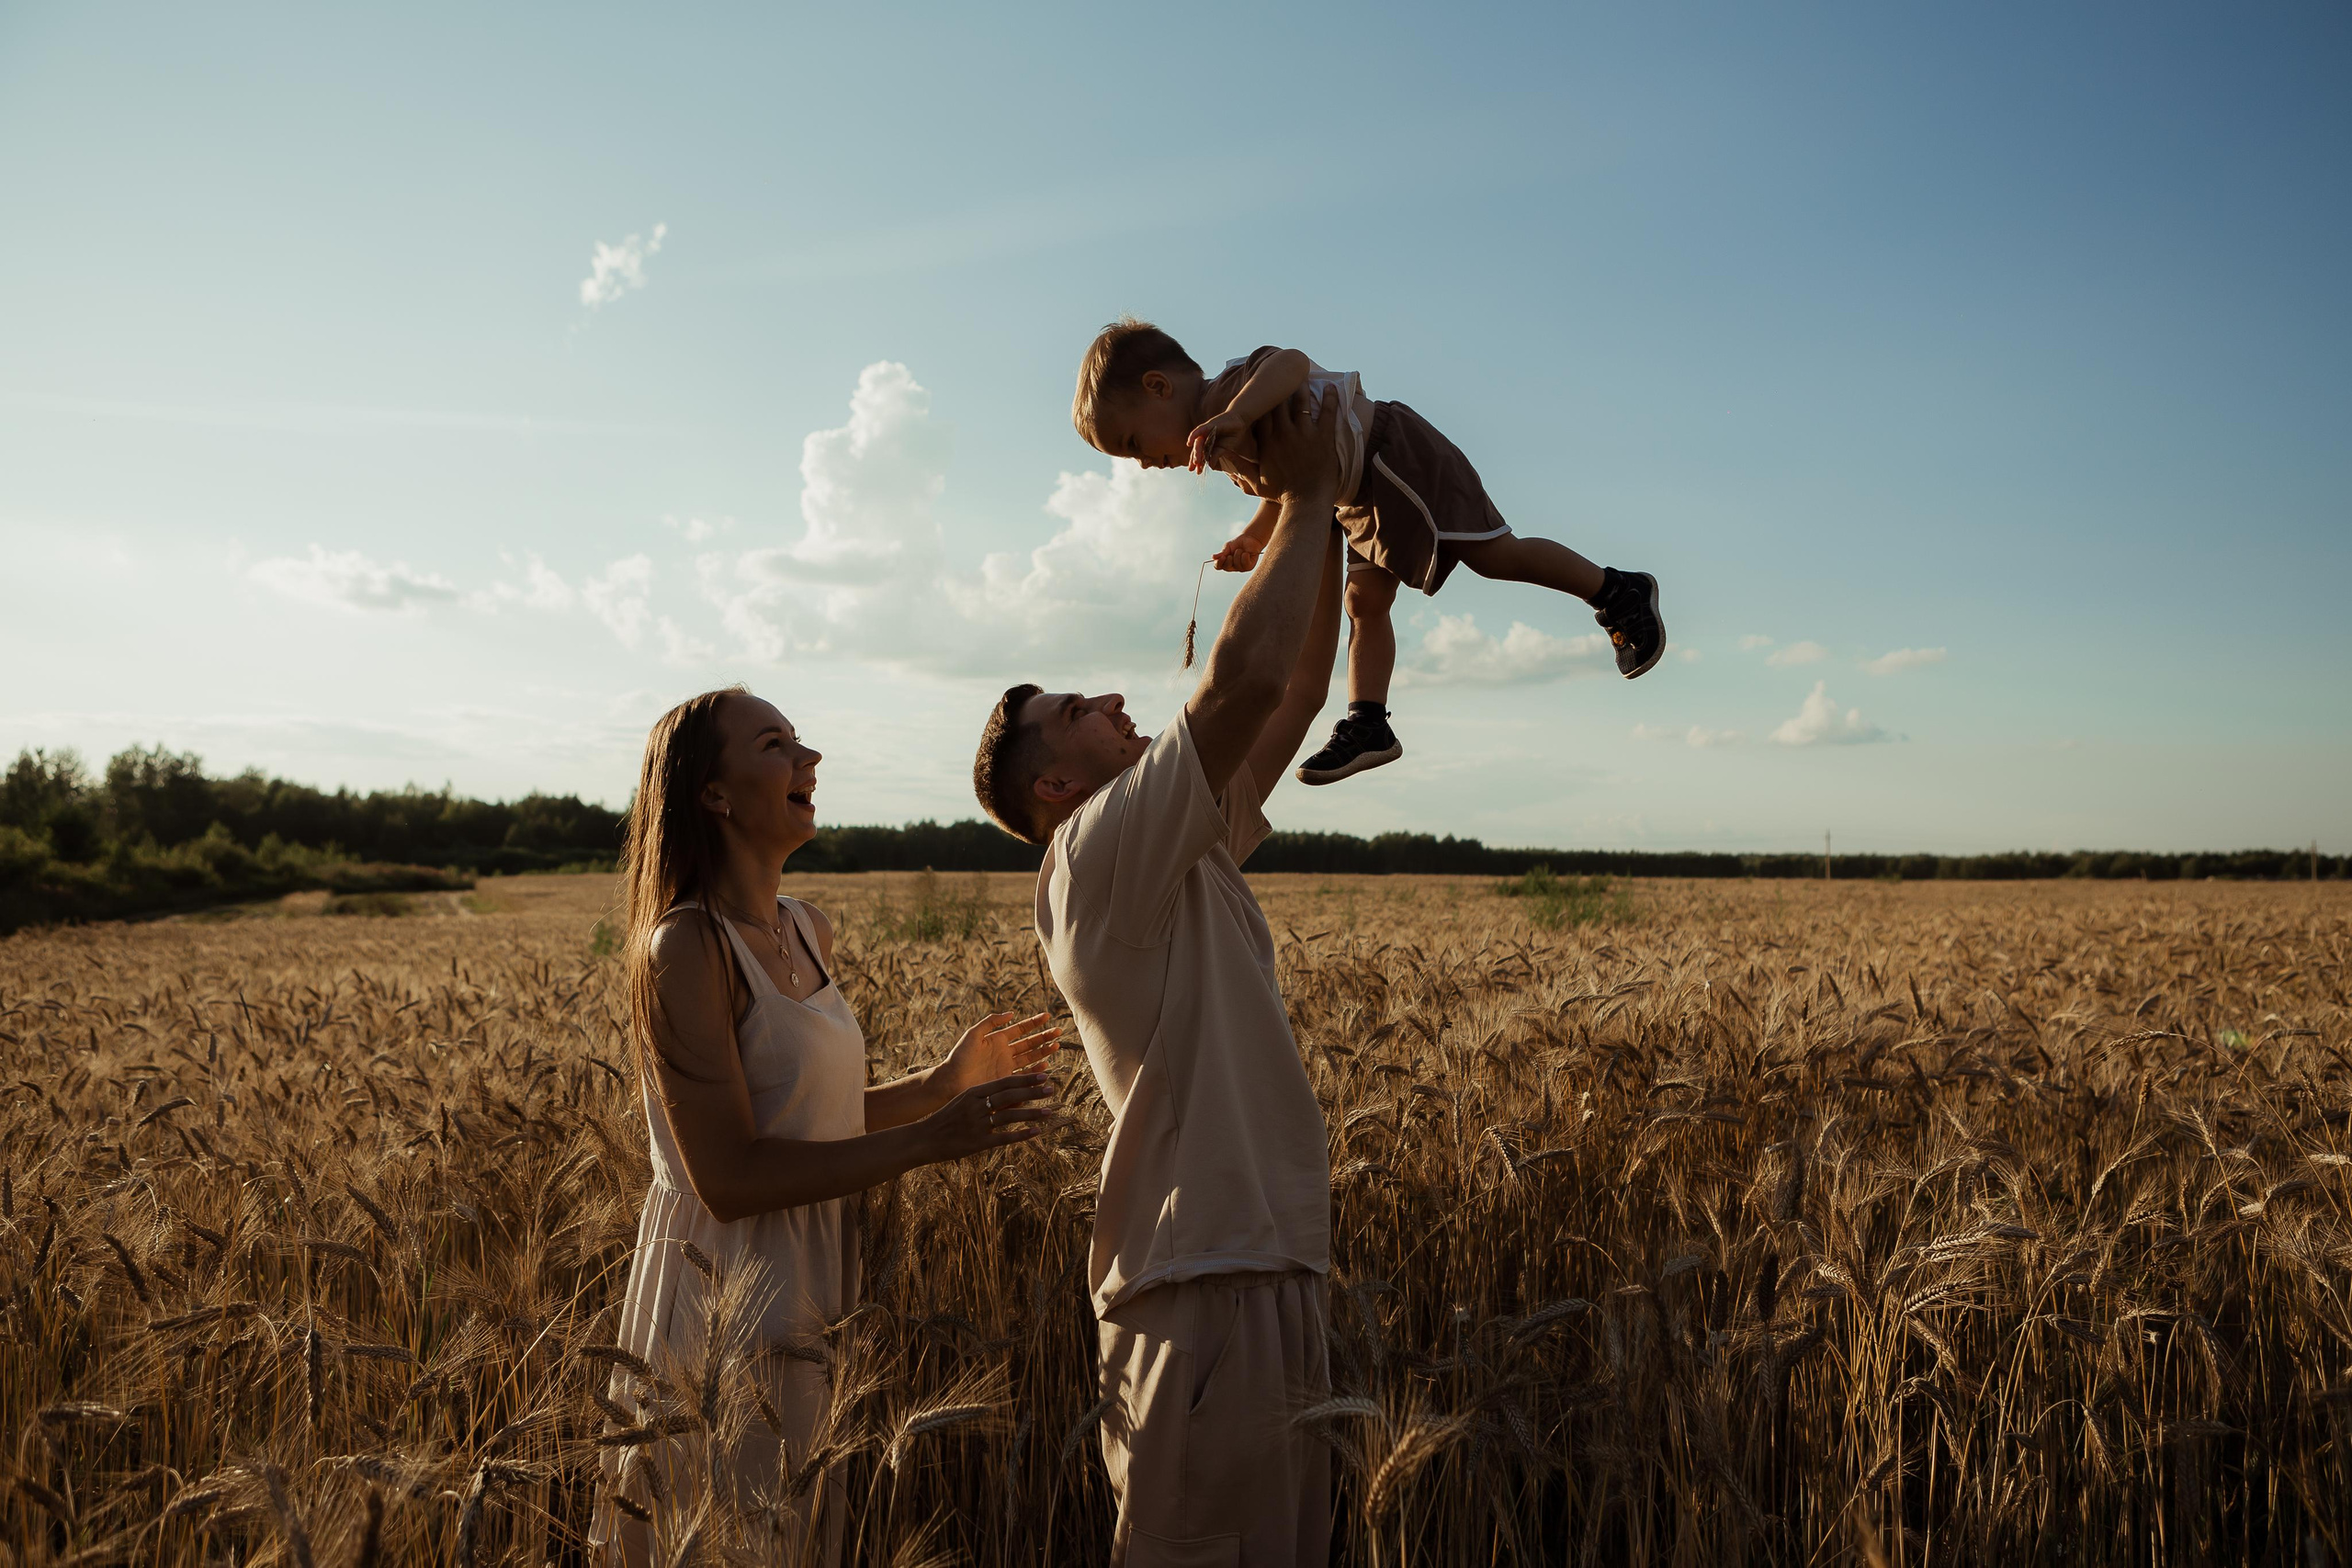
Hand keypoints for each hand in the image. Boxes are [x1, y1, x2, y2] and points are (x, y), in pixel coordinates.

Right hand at [923, 1072, 1054, 1159]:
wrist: (924, 1138)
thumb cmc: (947, 1118)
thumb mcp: (964, 1101)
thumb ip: (987, 1097)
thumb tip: (1014, 1096)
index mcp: (973, 1092)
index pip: (1004, 1082)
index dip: (1026, 1078)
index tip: (1044, 1075)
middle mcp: (976, 1106)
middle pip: (1010, 1095)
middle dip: (1033, 1091)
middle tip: (1051, 1089)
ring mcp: (977, 1124)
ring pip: (1010, 1115)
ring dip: (1032, 1113)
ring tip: (1049, 1111)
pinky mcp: (978, 1142)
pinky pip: (1005, 1137)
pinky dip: (1022, 1134)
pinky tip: (1036, 1132)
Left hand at [929, 1010, 1058, 1100]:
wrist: (952, 1081)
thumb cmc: (960, 1056)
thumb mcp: (973, 1034)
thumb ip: (991, 1022)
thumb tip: (1011, 1013)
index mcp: (997, 1039)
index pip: (1020, 1028)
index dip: (1034, 1022)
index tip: (1047, 1016)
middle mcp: (1004, 1052)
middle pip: (1029, 1042)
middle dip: (1044, 1036)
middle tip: (1059, 1031)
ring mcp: (1006, 1067)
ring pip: (1030, 1057)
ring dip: (1043, 1052)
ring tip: (1056, 1046)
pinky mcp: (1006, 1081)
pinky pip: (1025, 1074)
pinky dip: (1036, 1070)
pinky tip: (1045, 1065)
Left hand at [1186, 409, 1249, 473]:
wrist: (1239, 423)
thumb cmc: (1231, 436)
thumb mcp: (1224, 448)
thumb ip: (1216, 455)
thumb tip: (1210, 465)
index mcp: (1208, 445)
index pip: (1201, 455)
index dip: (1198, 463)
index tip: (1196, 472)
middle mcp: (1205, 439)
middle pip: (1198, 450)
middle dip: (1195, 460)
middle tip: (1193, 469)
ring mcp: (1206, 432)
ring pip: (1198, 443)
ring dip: (1196, 452)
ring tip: (1195, 461)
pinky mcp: (1208, 425)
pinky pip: (1199, 431)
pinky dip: (1193, 436)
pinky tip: (1189, 443)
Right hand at [1213, 533, 1264, 572]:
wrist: (1249, 538)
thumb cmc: (1238, 543)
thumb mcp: (1228, 546)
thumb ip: (1222, 553)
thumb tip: (1213, 557)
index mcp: (1225, 562)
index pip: (1218, 567)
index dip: (1219, 563)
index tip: (1223, 556)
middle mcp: (1233, 567)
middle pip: (1226, 567)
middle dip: (1229, 558)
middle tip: (1233, 552)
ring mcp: (1241, 568)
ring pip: (1236, 564)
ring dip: (1238, 554)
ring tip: (1241, 550)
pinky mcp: (1249, 567)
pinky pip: (1245, 562)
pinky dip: (1245, 555)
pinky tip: (1247, 553)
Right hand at [1249, 384, 1339, 501]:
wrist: (1306, 503)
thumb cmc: (1281, 495)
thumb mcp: (1255, 483)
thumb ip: (1240, 468)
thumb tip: (1221, 458)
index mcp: (1268, 443)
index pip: (1261, 414)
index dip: (1262, 400)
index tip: (1263, 389)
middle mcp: (1284, 434)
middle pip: (1279, 403)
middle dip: (1281, 388)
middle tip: (1284, 374)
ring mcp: (1304, 434)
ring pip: (1301, 402)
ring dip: (1302, 387)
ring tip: (1304, 375)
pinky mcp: (1323, 437)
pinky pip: (1328, 412)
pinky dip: (1330, 398)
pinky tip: (1331, 387)